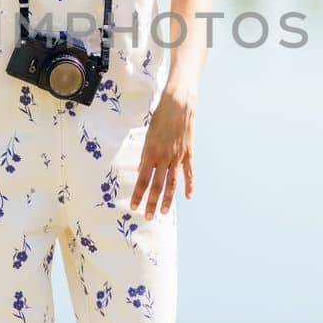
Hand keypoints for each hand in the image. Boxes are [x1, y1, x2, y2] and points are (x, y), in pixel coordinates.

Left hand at [130, 87, 195, 218]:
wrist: (178, 105)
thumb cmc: (160, 118)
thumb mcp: (148, 135)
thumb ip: (145, 154)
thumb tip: (141, 170)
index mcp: (151, 153)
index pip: (142, 179)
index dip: (138, 194)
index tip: (133, 206)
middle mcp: (164, 158)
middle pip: (157, 185)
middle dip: (151, 202)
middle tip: (148, 217)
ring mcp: (177, 157)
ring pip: (172, 182)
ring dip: (168, 199)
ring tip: (164, 212)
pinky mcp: (188, 153)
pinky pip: (188, 173)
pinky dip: (189, 185)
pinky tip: (189, 196)